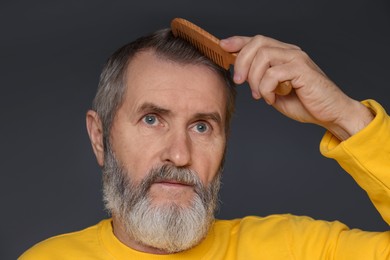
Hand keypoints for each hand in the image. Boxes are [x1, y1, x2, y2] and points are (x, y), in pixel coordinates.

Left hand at [220, 35, 373, 139]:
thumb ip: (260, 79)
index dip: (238, 41)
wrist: (329, 113)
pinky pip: (273, 74)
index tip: (223, 46)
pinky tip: (272, 99)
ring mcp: (297, 59)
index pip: (257, 40)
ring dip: (255, 79)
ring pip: (263, 56)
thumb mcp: (274, 90)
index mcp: (283, 54)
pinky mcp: (302, 70)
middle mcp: (290, 52)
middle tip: (239, 81)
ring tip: (260, 95)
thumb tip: (241, 74)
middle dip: (242, 62)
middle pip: (257, 43)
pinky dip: (266, 89)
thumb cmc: (304, 102)